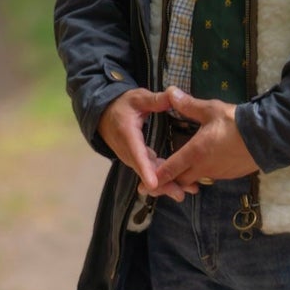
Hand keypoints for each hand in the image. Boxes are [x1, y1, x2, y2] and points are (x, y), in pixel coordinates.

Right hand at [96, 87, 190, 201]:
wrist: (104, 115)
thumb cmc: (123, 105)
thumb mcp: (137, 98)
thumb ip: (155, 100)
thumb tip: (173, 95)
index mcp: (128, 135)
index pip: (137, 154)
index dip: (146, 169)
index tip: (154, 183)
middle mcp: (129, 151)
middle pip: (146, 170)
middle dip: (163, 183)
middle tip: (181, 193)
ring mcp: (132, 158)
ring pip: (148, 174)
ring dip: (165, 185)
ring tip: (185, 192)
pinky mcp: (137, 161)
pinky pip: (150, 172)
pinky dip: (164, 180)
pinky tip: (180, 187)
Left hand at [152, 89, 258, 190]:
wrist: (267, 137)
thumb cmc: (237, 123)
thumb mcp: (210, 109)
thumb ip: (188, 104)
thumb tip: (169, 92)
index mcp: (195, 153)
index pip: (170, 169)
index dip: (156, 177)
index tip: (145, 185)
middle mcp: (203, 167)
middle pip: (180, 180)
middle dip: (170, 180)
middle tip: (160, 178)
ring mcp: (217, 173)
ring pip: (196, 179)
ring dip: (187, 177)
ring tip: (180, 172)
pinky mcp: (229, 175)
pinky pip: (211, 176)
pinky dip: (203, 172)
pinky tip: (205, 163)